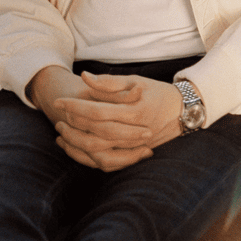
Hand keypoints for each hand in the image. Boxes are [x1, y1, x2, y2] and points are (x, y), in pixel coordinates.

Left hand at [29, 67, 185, 171]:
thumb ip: (110, 82)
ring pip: (99, 153)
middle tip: (58, 114)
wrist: (182, 111)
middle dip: (72, 125)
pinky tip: (74, 147)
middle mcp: (135, 133)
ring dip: (76, 143)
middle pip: (96, 134)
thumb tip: (84, 77)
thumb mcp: (136, 81)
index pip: (98, 112)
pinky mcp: (133, 155)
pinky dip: (87, 157)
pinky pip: (107, 163)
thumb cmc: (158, 93)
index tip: (59, 100)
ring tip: (62, 131)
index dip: (76, 106)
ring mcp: (135, 147)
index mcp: (136, 111)